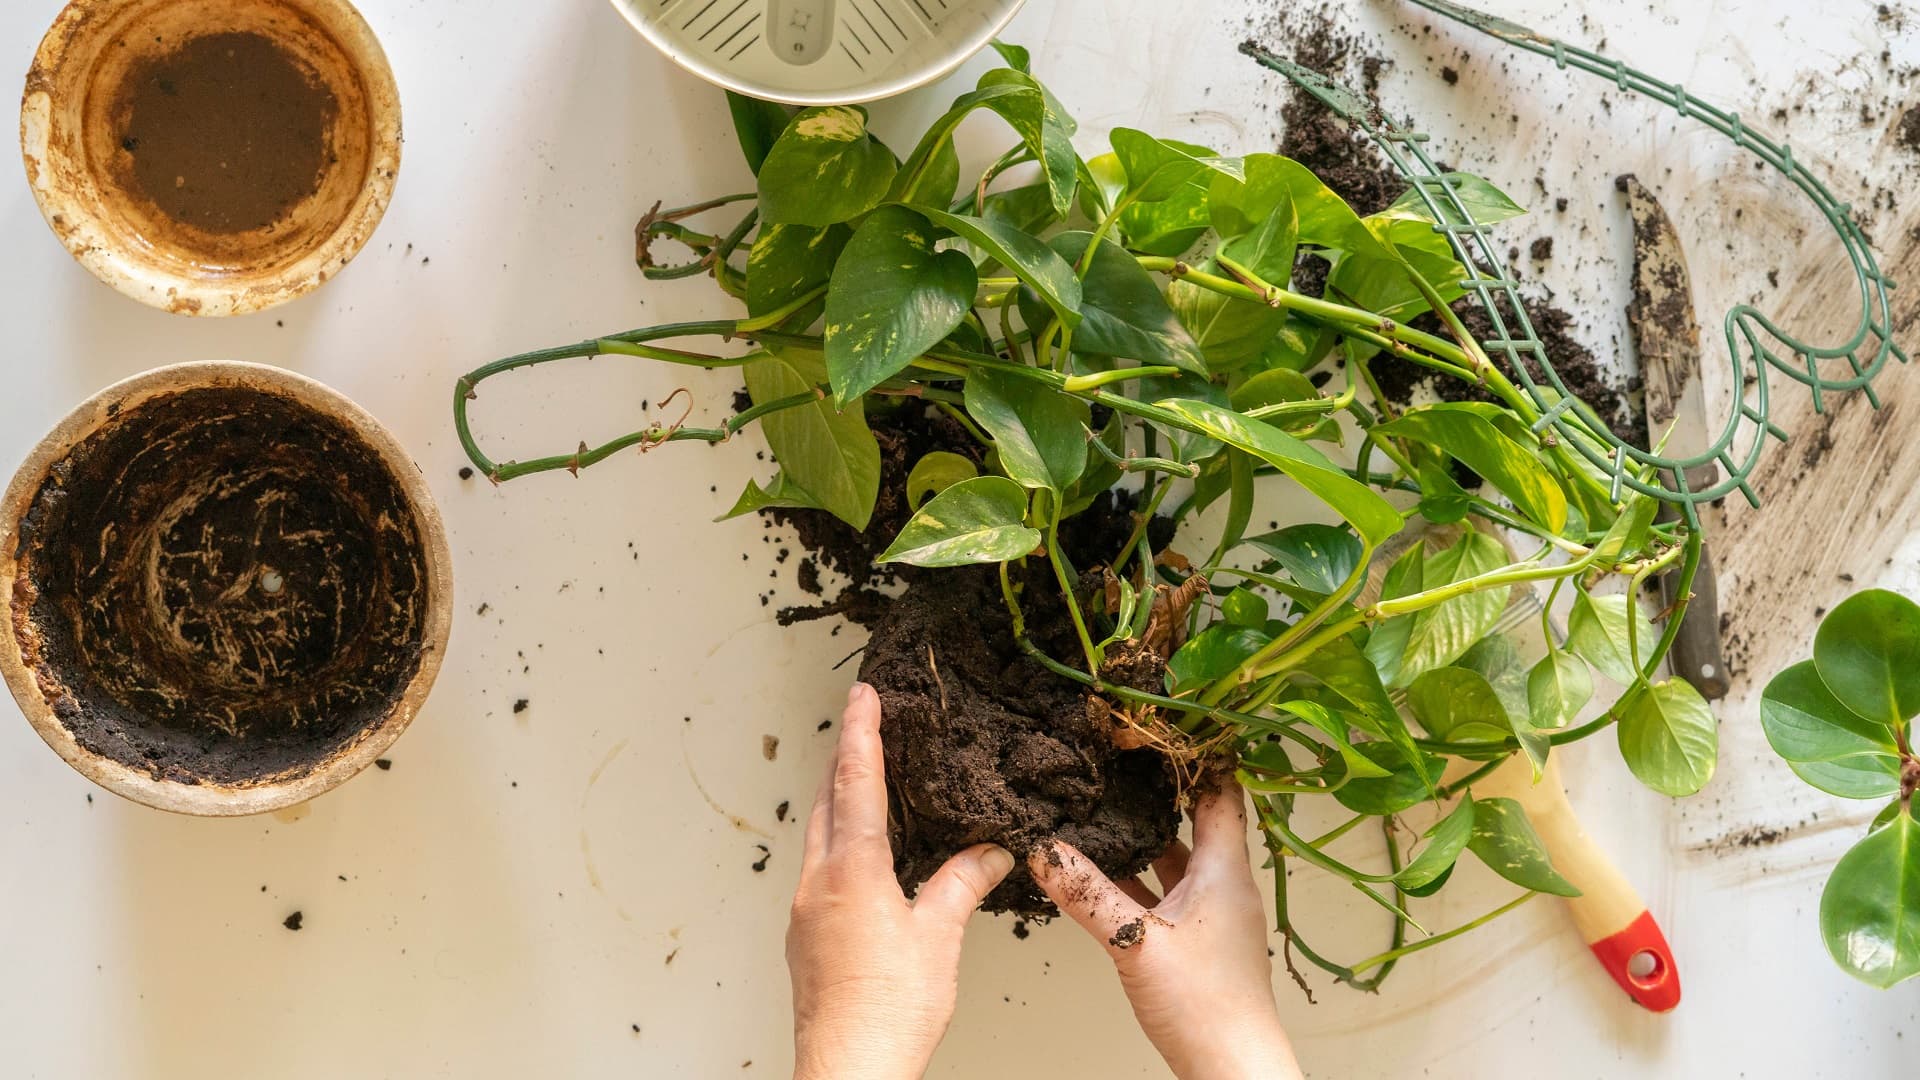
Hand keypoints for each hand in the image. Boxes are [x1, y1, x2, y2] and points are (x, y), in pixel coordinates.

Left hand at [787, 683, 1014, 1079]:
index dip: (861, 732)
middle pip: (827, 802)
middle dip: (843, 759)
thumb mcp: (939, 938)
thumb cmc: (889, 1012)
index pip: (856, 781)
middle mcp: (819, 883)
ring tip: (861, 781)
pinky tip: (860, 859)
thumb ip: (961, 884)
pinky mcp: (805, 939)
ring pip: (818, 836)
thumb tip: (988, 852)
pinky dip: (837, 845)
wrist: (848, 1070)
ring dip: (838, 802)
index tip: (863, 695)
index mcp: (853, 870)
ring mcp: (805, 912)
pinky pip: (818, 871)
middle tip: (861, 725)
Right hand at [1029, 779, 1301, 1079]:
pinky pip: (1170, 893)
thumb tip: (1043, 850)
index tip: (1165, 727)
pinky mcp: (1200, 942)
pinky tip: (1107, 875)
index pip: (1220, 793)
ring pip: (1181, 859)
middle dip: (1161, 791)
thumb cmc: (1204, 1007)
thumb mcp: (1134, 943)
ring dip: (1148, 835)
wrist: (1231, 1069)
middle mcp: (1226, 886)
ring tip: (1110, 807)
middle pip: (1197, 821)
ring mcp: (1215, 915)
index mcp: (1226, 871)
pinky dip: (1141, 877)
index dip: (1197, 756)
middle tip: (1126, 759)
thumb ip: (1086, 893)